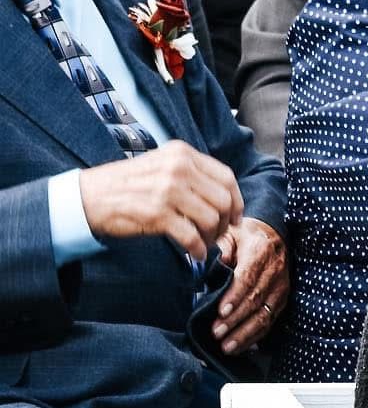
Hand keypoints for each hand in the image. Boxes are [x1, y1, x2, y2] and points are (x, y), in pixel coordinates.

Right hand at [78, 140, 242, 260]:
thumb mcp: (161, 166)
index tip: (235, 217)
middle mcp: (178, 168)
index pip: (226, 177)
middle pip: (224, 200)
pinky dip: (198, 250)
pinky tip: (194, 254)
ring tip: (202, 243)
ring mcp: (168, 190)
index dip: (236, 201)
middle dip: (225, 223)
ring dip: (212, 238)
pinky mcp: (158, 214)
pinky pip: (193, 237)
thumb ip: (191, 175)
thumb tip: (225, 200)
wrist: (90, 197)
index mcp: (181, 153)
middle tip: (217, 235)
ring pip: (212, 220)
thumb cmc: (128, 186)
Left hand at [213, 218, 287, 354]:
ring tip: (226, 346)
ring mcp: (281, 289)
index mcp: (260, 252)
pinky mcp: (281, 301)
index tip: (221, 311)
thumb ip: (222, 247)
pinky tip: (239, 346)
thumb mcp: (231, 233)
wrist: (273, 236)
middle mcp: (275, 272)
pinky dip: (253, 337)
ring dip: (244, 334)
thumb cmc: (246, 237)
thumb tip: (216, 264)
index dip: (234, 297)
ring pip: (264, 316)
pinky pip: (268, 322)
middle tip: (216, 332)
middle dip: (235, 320)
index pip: (248, 279)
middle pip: (255, 301)